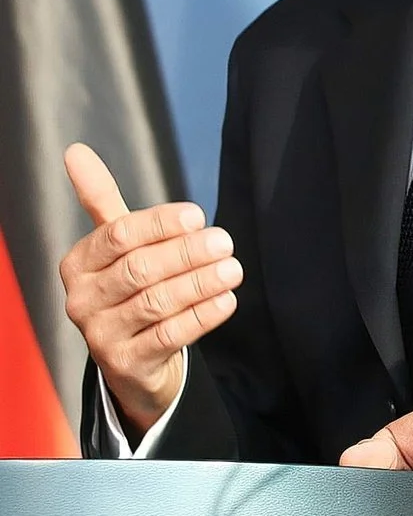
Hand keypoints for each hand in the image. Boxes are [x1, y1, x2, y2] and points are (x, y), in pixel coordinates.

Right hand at [57, 142, 237, 434]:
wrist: (132, 357)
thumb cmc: (127, 286)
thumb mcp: (114, 244)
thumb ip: (100, 200)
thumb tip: (76, 151)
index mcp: (78, 263)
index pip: (118, 235)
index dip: (160, 223)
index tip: (198, 216)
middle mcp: (81, 299)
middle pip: (139, 269)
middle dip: (186, 253)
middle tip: (225, 241)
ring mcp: (100, 335)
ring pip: (156, 302)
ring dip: (200, 282)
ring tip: (233, 269)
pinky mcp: (126, 364)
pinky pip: (169, 336)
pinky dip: (201, 316)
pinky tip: (227, 301)